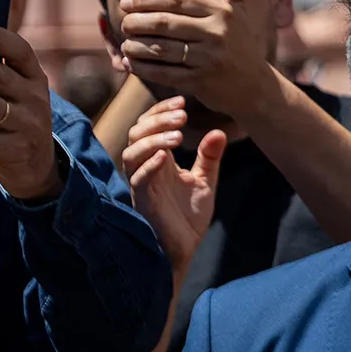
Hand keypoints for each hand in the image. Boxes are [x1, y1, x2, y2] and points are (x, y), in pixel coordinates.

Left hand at [115, 0, 276, 114]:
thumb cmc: (242, 43)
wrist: (256, 87)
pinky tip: (133, 64)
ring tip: (126, 43)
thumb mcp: (240, 8)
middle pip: (165, 23)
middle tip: (123, 22)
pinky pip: (164, 72)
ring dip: (136, 46)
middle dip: (137, 22)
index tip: (127, 1)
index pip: (178, 0)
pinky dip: (144, 68)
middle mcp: (217, 33)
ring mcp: (209, 58)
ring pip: (161, 48)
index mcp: (222, 11)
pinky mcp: (201, 81)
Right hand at [121, 96, 225, 277]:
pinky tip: (165, 157)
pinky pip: (138, 180)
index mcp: (157, 160)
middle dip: (157, 120)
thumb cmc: (187, 216)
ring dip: (153, 140)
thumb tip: (219, 131)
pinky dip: (149, 166)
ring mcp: (141, 185)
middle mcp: (144, 168)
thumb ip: (209, 157)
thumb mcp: (204, 180)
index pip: (148, 126)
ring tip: (178, 135)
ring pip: (131, 153)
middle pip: (136, 133)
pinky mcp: (143, 202)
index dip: (161, 111)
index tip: (183, 102)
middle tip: (183, 114)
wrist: (183, 249)